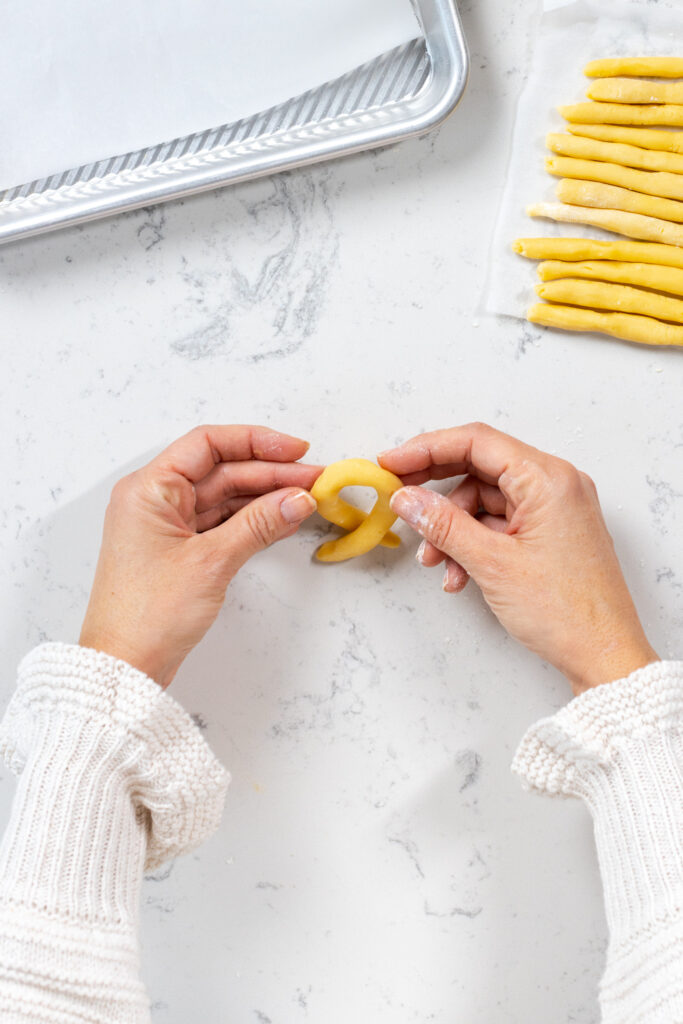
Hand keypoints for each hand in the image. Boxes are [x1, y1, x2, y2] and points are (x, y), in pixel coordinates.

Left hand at [80, 425, 319, 687]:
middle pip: (221, 470)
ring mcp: (167, 525)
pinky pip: (221, 521)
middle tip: (315, 479)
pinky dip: (252, 519)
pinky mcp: (179, 549)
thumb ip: (259, 524)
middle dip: (270, 472)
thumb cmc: (148, 615)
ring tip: (307, 498)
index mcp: (149, 489)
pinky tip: (282, 519)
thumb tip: (298, 499)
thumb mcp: (211, 562)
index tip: (295, 450)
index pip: (207, 444)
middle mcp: (155, 499)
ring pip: (224, 496)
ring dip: (265, 496)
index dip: (255, 441)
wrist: (125, 666)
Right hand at [380, 423, 657, 695]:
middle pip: (479, 467)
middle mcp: (555, 485)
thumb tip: (406, 498)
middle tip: (397, 498)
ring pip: (484, 500)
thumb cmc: (566, 613)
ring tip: (435, 562)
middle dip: (435, 489)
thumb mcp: (492, 564)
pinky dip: (473, 543)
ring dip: (452, 529)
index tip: (389, 463)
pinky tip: (458, 574)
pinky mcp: (549, 533)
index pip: (476, 442)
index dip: (426, 449)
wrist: (604, 657)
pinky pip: (498, 523)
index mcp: (549, 479)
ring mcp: (553, 509)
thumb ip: (443, 525)